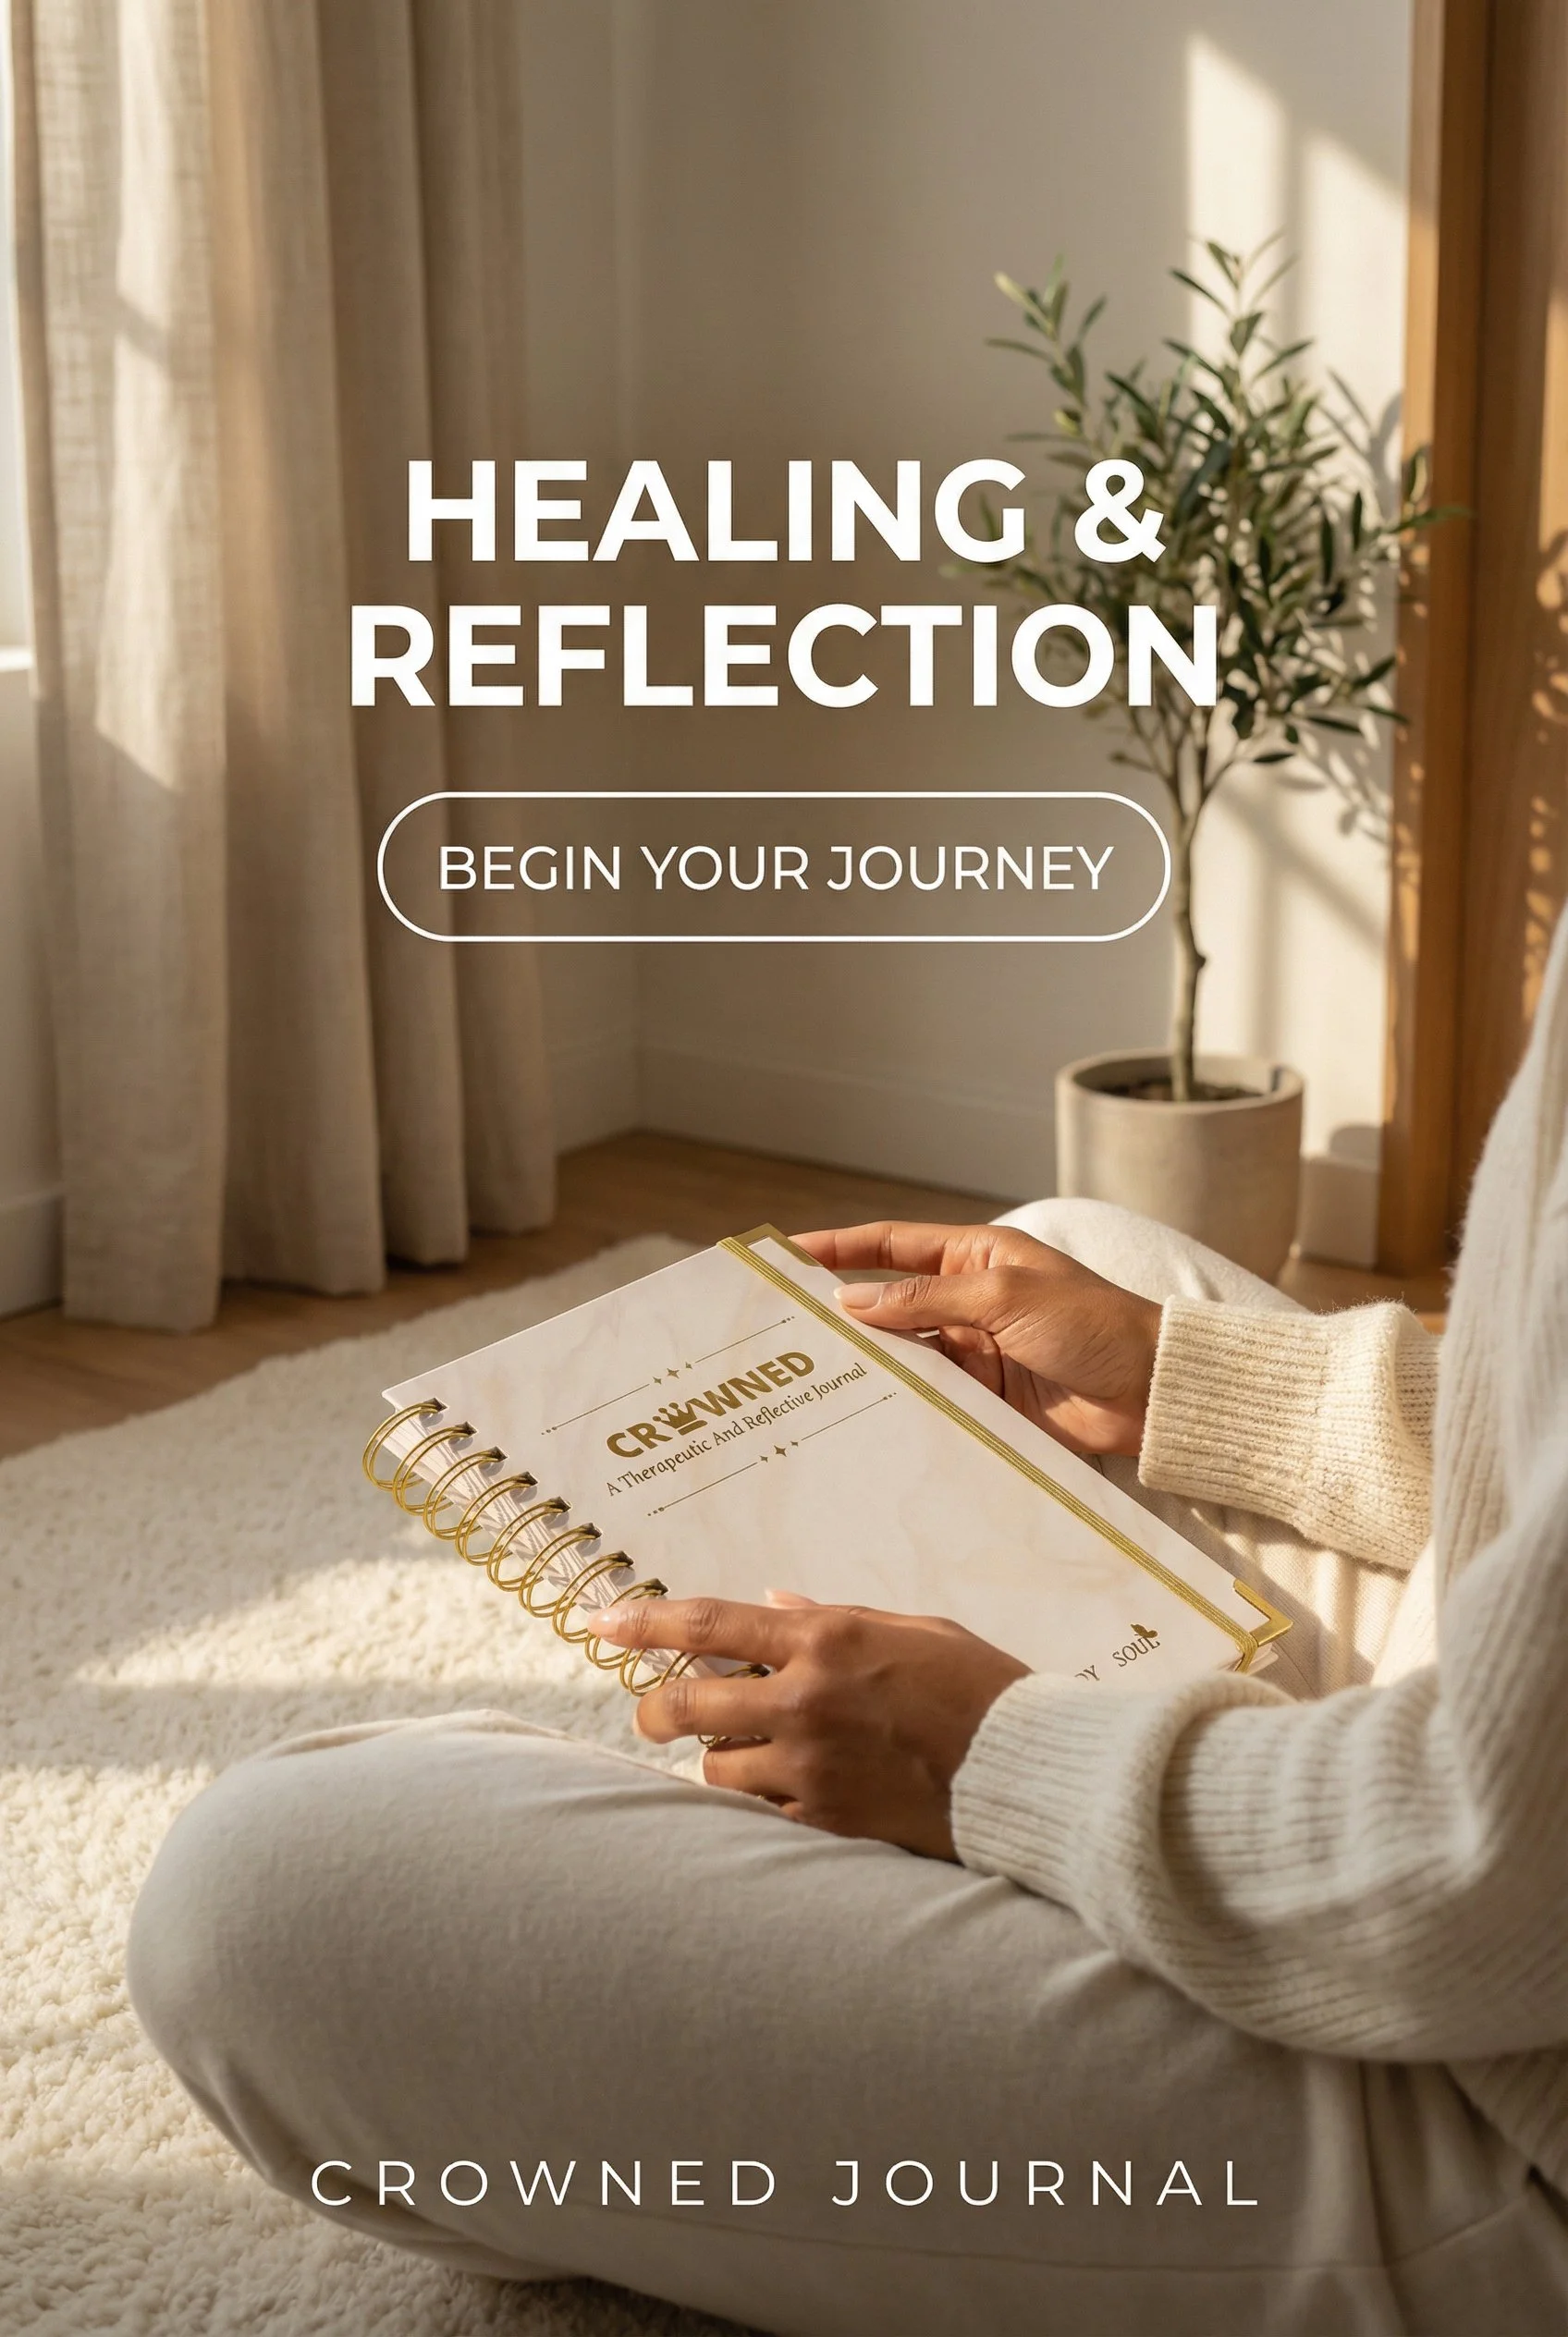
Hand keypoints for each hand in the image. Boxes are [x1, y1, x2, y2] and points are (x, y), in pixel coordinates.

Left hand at [591, 1592, 1028, 1858]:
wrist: (1029, 1770)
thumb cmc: (980, 1688)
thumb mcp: (910, 1628)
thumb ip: (831, 1619)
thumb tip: (772, 1604)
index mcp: (826, 1639)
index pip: (708, 1623)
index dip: (644, 1623)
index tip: (601, 1621)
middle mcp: (806, 1700)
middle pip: (685, 1704)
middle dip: (655, 1709)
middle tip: (654, 1713)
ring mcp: (812, 1767)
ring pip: (717, 1769)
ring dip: (723, 1760)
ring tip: (760, 1754)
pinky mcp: (827, 1824)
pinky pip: (762, 1815)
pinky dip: (766, 1803)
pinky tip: (797, 1792)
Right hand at [792, 1220, 1161, 1457]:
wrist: (1153, 1392)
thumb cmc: (1092, 1324)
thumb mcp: (1004, 1298)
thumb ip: (925, 1301)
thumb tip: (852, 1300)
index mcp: (977, 1257)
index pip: (892, 1246)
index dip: (839, 1248)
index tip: (787, 1254)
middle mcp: (970, 1301)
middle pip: (890, 1305)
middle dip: (841, 1316)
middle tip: (784, 1331)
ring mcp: (977, 1352)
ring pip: (905, 1357)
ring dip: (868, 1366)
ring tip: (810, 1380)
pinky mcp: (987, 1399)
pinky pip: (932, 1399)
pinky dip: (901, 1405)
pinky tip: (864, 1416)